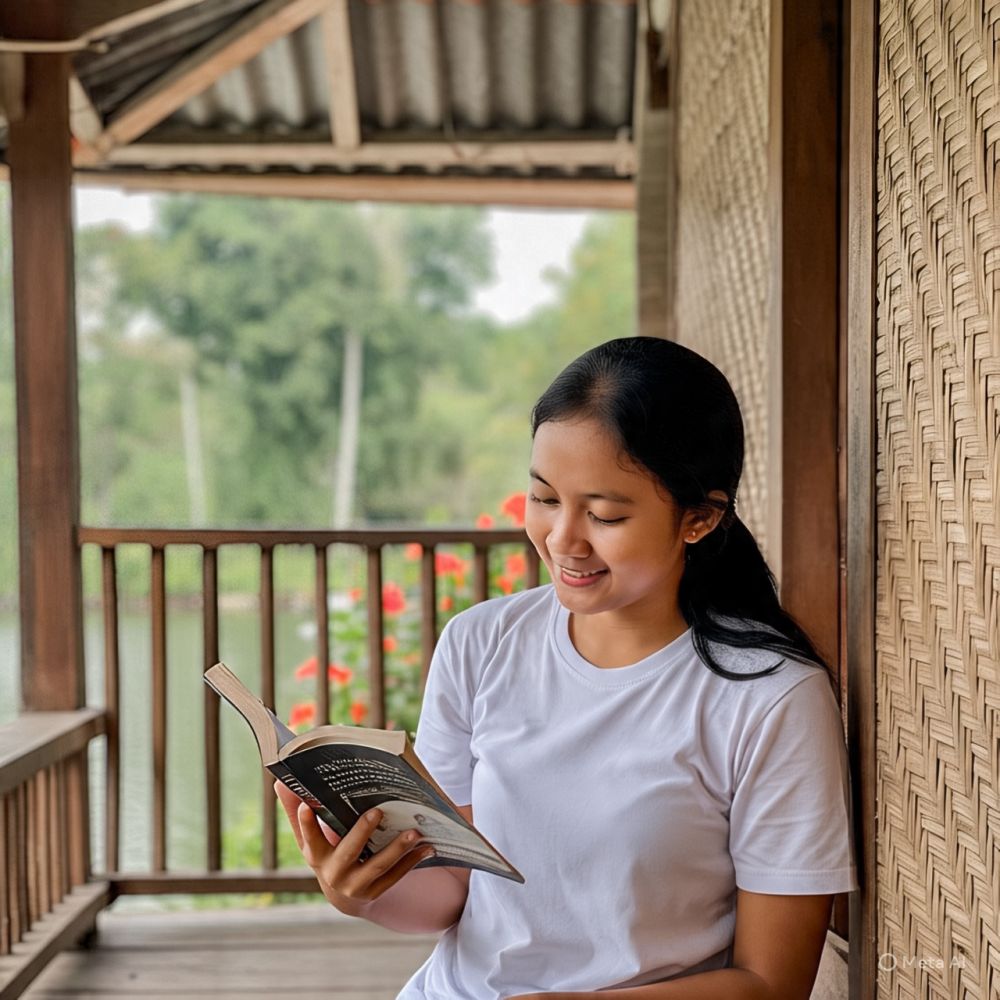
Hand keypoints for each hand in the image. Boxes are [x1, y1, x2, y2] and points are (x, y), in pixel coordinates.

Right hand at [273, 780, 434, 916]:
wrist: (341, 894)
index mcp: (315, 856)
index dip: (306, 823)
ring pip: (378, 866)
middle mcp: (334, 873)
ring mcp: (356, 885)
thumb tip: (279, 780)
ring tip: (413, 831)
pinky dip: (412, 861)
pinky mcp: (376, 891)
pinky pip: (396, 876)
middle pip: (348, 851)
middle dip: (361, 832)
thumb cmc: (324, 852)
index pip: (308, 838)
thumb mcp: (308, 837)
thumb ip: (295, 810)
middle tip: (376, 811)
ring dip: (397, 849)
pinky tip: (427, 845)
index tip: (307, 805)